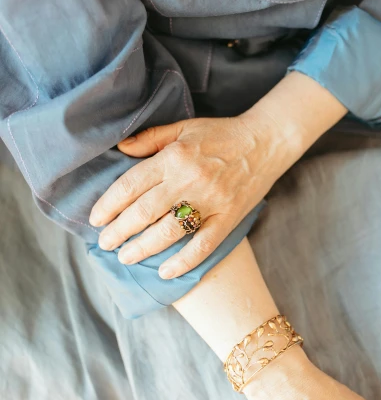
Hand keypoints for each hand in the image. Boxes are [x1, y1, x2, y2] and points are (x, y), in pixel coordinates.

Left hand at [89, 113, 293, 278]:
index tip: (96, 220)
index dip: (108, 205)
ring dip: (143, 249)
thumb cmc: (221, 134)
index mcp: (174, 157)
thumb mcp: (183, 127)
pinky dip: (183, 261)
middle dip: (119, 232)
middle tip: (104, 244)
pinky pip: (203, 245)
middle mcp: (189, 180)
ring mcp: (210, 201)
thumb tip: (120, 149)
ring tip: (126, 257)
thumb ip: (150, 138)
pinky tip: (165, 272)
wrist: (265, 141)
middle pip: (144, 212)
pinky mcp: (229, 217)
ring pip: (169, 232)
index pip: (131, 185)